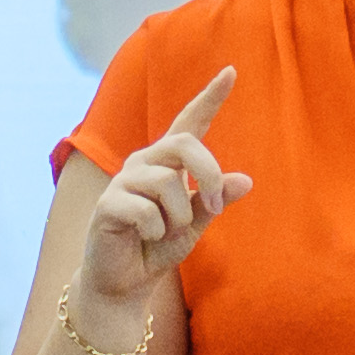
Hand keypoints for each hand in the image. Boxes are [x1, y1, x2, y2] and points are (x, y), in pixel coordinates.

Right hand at [77, 67, 251, 306]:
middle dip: (209, 175)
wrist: (124, 282)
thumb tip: (246, 180)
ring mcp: (123, 181)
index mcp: (166, 163)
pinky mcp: (108, 204)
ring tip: (165, 233)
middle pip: (186, 144)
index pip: (189, 122)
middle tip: (216, 208)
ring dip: (179, 217)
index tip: (231, 72)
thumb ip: (214, 201)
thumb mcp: (195, 225)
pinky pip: (147, 211)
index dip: (209, 98)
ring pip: (168, 184)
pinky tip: (144, 239)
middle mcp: (144, 163)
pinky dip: (156, 232)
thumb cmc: (157, 248)